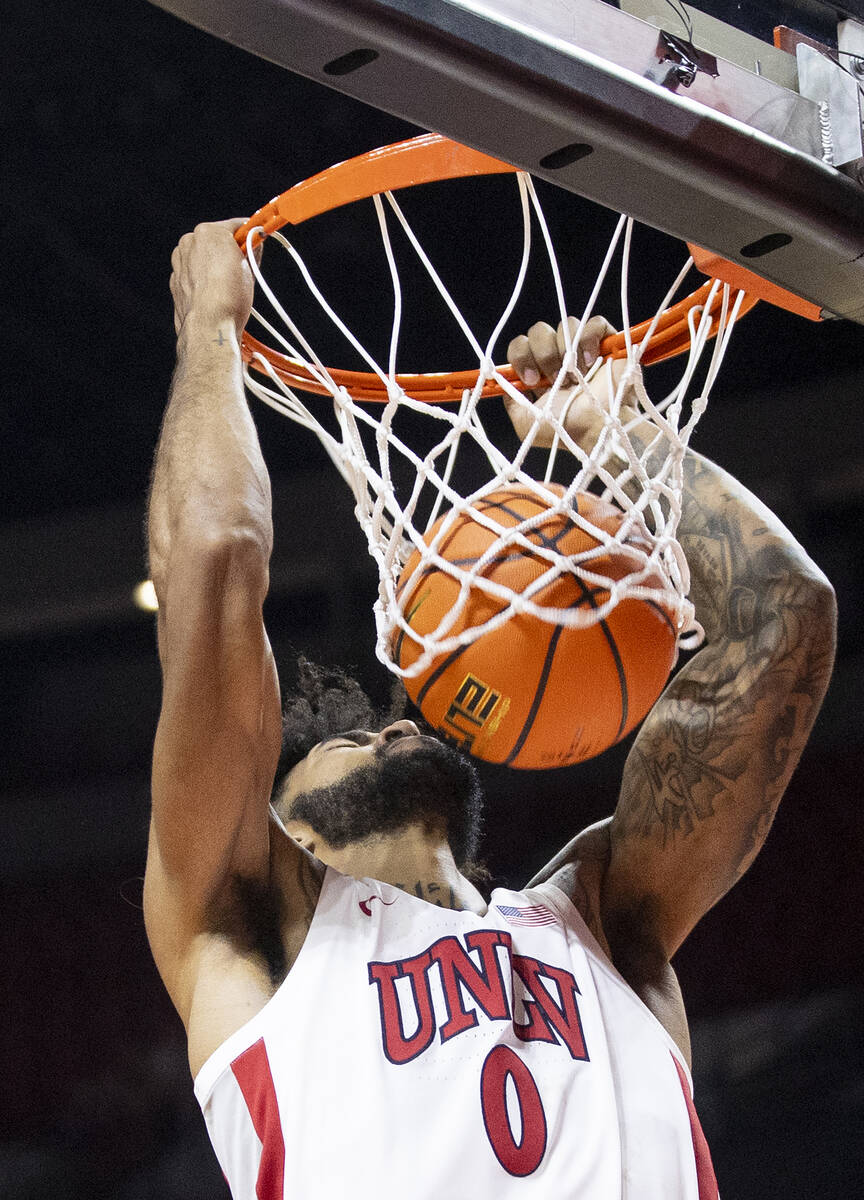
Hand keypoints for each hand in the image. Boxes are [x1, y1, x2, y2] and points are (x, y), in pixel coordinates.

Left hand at [169, 219, 256, 339]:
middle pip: (216, 241)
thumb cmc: (229, 297)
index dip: (249, 234)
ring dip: (216, 266)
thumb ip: (251, 250)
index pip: (235, 226)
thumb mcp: (250, 268)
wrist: (209, 326)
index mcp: (208, 232)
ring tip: (231, 285)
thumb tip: (255, 243)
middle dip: (230, 251)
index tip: (257, 239)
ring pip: (203, 258)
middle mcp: (189, 242)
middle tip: (247, 267)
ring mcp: (179, 262)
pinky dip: (204, 281)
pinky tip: (216, 294)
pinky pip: (194, 275)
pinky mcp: (175, 281)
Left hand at [505, 316, 644, 448]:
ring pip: (566, 325)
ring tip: (577, 377)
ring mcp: (584, 349)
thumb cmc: (563, 431)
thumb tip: (503, 380)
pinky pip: (594, 323)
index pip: (521, 345)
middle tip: (555, 379)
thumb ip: (510, 400)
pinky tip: (591, 361)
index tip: (531, 380)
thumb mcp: (524, 423)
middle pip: (540, 331)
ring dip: (566, 351)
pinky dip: (589, 338)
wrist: (596, 430)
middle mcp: (560, 358)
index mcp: (541, 372)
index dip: (521, 356)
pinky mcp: (608, 344)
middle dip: (543, 354)